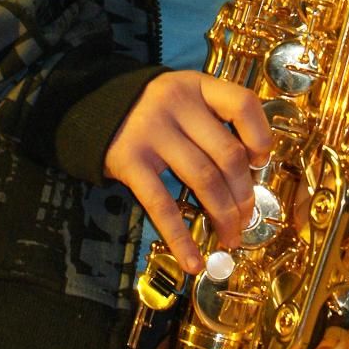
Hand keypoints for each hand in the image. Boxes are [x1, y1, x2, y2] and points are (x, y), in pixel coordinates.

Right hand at [104, 72, 270, 274]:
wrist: (88, 106)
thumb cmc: (149, 108)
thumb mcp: (182, 97)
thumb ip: (212, 120)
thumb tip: (249, 171)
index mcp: (196, 87)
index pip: (242, 104)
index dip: (260, 137)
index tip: (260, 162)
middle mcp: (177, 105)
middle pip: (227, 153)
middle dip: (244, 193)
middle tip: (247, 218)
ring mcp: (152, 132)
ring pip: (203, 179)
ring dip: (223, 215)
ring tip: (230, 237)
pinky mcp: (130, 161)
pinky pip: (162, 205)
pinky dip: (180, 238)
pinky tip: (192, 261)